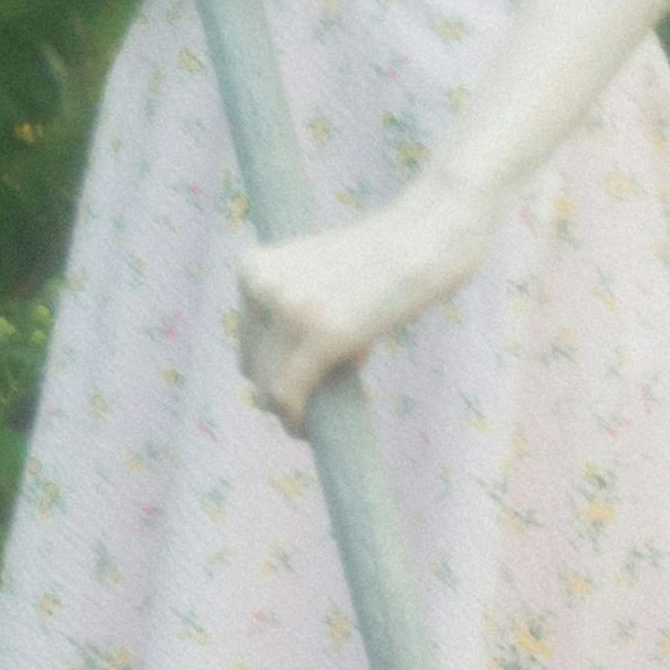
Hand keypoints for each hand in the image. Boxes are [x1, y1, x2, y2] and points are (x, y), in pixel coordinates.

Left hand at [232, 165, 490, 428]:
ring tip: (316, 418)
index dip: (272, 370)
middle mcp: (260, 286)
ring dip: (288, 412)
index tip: (302, 385)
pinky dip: (294, 420)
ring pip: (267, 387)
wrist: (422, 239)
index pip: (247, 340)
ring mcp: (288, 309)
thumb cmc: (378, 262)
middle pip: (252, 366)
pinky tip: (307, 430)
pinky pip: (287, 395)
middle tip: (313, 405)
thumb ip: (293, 317)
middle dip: (279, 392)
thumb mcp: (318, 281)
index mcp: (252, 269)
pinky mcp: (320, 334)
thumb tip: (283, 388)